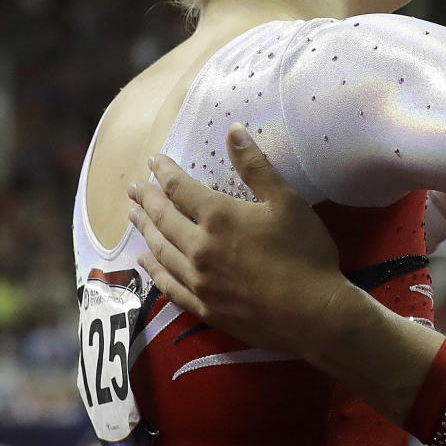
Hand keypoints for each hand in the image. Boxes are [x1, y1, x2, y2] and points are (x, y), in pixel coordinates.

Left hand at [128, 123, 349, 354]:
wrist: (312, 314)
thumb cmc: (304, 253)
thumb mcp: (287, 202)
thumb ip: (256, 167)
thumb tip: (233, 131)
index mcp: (218, 217)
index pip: (180, 188)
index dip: (164, 172)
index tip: (152, 161)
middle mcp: (198, 247)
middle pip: (163, 218)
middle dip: (147, 199)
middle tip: (132, 188)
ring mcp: (198, 280)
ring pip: (160, 250)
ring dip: (145, 231)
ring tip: (132, 217)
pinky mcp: (203, 307)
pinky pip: (168, 285)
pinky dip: (153, 270)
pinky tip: (145, 262)